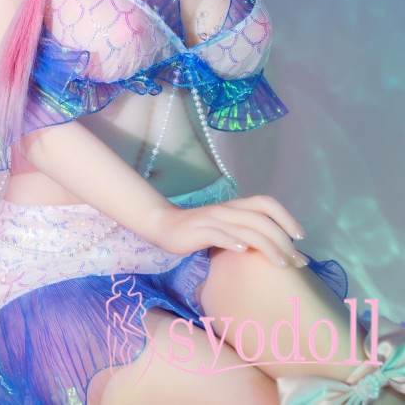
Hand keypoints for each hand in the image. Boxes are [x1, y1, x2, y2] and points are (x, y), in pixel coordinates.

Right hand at [156, 195, 307, 267]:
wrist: (164, 225)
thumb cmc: (200, 230)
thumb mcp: (226, 227)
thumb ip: (246, 232)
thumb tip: (274, 249)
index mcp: (236, 206)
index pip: (266, 202)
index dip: (286, 216)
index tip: (301, 237)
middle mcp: (228, 209)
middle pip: (262, 220)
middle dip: (283, 240)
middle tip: (298, 261)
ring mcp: (214, 219)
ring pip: (246, 229)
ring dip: (267, 246)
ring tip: (281, 264)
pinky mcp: (199, 231)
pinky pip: (219, 234)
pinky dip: (232, 241)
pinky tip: (243, 251)